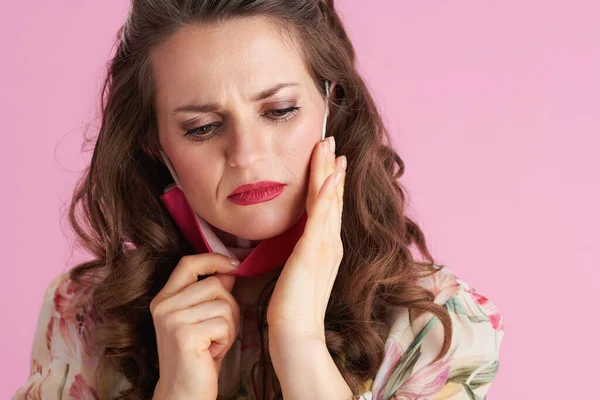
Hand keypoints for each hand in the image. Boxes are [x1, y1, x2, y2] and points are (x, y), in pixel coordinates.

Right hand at [150, 253, 241, 399]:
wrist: (183, 393)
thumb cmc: (198, 356)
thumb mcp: (202, 318)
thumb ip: (211, 293)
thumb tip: (230, 269)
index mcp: (164, 299)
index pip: (188, 263)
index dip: (213, 259)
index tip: (234, 264)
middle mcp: (164, 306)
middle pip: (215, 284)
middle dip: (229, 306)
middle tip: (219, 331)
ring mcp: (172, 320)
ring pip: (223, 304)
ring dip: (229, 326)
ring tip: (214, 343)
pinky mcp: (185, 335)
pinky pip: (224, 323)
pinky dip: (226, 339)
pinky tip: (212, 352)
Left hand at [266, 135, 346, 340]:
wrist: (295, 334)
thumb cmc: (292, 308)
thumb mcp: (297, 274)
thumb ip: (301, 255)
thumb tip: (297, 243)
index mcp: (326, 247)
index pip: (328, 207)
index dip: (330, 181)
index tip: (330, 159)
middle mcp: (330, 242)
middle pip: (332, 196)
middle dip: (331, 166)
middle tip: (330, 140)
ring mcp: (325, 246)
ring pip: (328, 199)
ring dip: (328, 170)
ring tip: (329, 145)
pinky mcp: (314, 250)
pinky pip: (322, 214)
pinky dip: (327, 192)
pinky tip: (330, 173)